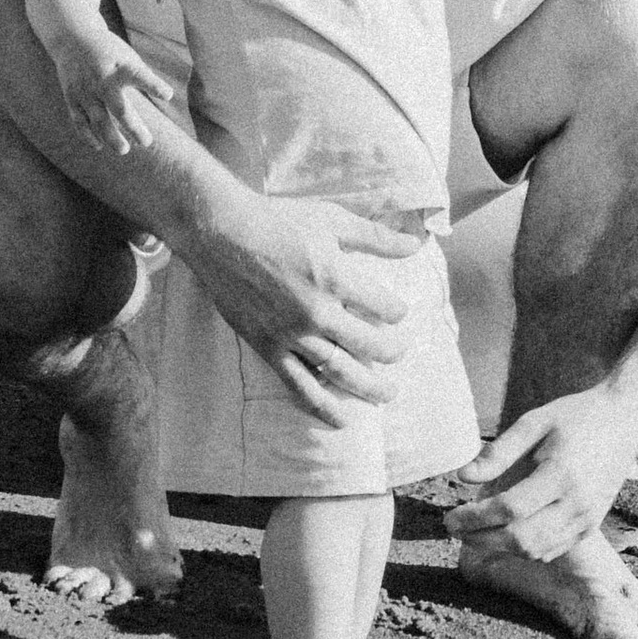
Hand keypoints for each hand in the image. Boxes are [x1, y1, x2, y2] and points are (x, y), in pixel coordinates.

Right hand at [45, 25, 181, 158]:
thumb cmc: (109, 51)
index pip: (140, 76)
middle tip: (147, 142)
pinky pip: (80, 121)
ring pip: (98, 119)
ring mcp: (85, 90)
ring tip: (124, 150)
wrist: (72, 38)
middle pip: (120, 108)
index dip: (154, 86)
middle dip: (134, 127)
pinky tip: (99, 146)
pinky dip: (88, 135)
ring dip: (111, 137)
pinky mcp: (71, 97)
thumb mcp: (127, 55)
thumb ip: (141, 76)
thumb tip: (164, 99)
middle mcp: (103, 80)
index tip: (168, 95)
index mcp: (121, 66)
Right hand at [197, 195, 427, 427]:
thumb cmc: (279, 220)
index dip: (398, 312)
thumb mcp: (332, 220)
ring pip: (339, 371)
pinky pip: (298, 385)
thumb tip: (416, 244)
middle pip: (369, 345)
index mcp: (337, 278)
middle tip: (399, 356)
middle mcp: (318, 312)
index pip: (386, 308)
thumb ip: (376, 237)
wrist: (222, 232)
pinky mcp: (268, 347)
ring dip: (368, 388)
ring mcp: (291, 334)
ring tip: (386, 396)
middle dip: (391, 353)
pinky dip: (321, 405)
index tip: (398, 312)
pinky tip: (340, 419)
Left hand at [444, 385, 637, 565]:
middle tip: (455, 530)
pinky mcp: (591, 527)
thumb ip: (499, 452)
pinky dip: (522, 550)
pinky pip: (552, 550)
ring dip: (499, 548)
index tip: (450, 517)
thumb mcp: (535, 421)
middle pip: (521, 538)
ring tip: (472, 535)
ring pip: (535, 550)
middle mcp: (577, 502)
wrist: (624, 423)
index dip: (475, 518)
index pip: (510, 508)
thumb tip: (462, 477)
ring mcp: (587, 518)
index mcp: (561, 473)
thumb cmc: (576, 417)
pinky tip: (502, 537)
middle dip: (481, 539)